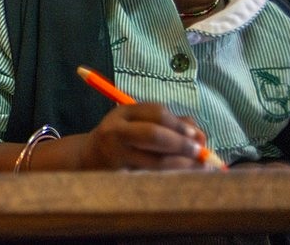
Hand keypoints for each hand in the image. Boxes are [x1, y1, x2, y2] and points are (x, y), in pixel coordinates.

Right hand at [77, 103, 209, 169]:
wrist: (87, 158)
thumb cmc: (121, 139)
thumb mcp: (138, 123)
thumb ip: (168, 124)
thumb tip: (200, 136)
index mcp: (124, 112)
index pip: (156, 112)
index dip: (180, 124)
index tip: (197, 136)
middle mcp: (116, 130)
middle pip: (153, 135)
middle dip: (181, 145)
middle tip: (201, 154)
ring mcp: (116, 154)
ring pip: (155, 161)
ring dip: (182, 165)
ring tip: (200, 168)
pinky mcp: (118, 175)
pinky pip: (151, 176)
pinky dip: (171, 177)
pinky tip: (184, 178)